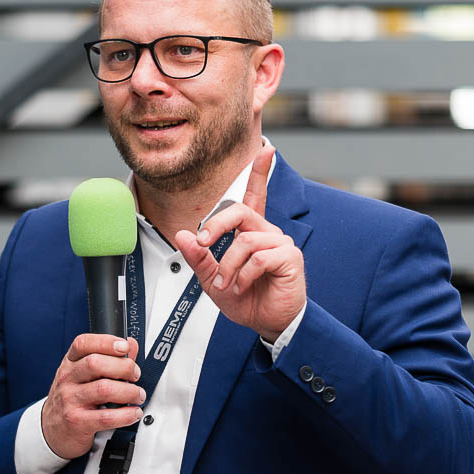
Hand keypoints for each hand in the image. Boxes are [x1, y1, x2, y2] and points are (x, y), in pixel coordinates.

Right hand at [41, 334, 144, 459]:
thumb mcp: (83, 376)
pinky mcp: (77, 422)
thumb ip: (108, 359)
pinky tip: (133, 413)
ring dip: (129, 391)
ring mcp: (70, 401)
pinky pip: (106, 417)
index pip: (83, 344)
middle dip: (124, 367)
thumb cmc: (71, 401)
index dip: (105, 342)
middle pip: (95, 363)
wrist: (52, 431)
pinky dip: (126, 415)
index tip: (124, 347)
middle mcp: (67, 379)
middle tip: (135, 375)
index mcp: (69, 364)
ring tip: (137, 395)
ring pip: (104, 389)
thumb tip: (131, 345)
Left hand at [173, 144, 305, 341]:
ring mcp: (281, 243)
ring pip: (245, 240)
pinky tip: (243, 286)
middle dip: (215, 225)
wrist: (266, 324)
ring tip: (227, 285)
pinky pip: (259, 257)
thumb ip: (198, 258)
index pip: (254, 196)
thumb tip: (182, 235)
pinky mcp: (290, 258)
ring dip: (228, 266)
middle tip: (203, 243)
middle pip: (239, 210)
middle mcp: (267, 232)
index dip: (260, 172)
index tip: (267, 149)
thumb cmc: (246, 299)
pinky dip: (244, 275)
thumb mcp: (212, 280)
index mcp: (250, 232)